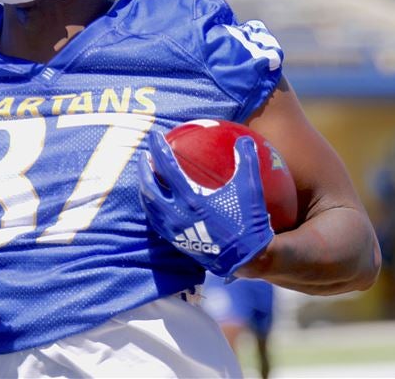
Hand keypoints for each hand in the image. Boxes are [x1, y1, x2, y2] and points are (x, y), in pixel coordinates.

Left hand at [139, 130, 273, 277]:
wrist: (245, 258)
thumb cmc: (247, 221)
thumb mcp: (250, 189)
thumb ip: (247, 161)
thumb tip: (245, 139)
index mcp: (193, 200)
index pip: (167, 168)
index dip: (159, 150)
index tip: (154, 136)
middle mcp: (178, 214)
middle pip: (150, 187)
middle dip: (144, 169)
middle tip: (144, 155)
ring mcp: (174, 229)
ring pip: (149, 205)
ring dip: (145, 187)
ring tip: (146, 175)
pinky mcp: (175, 240)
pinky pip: (155, 220)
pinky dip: (151, 206)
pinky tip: (154, 200)